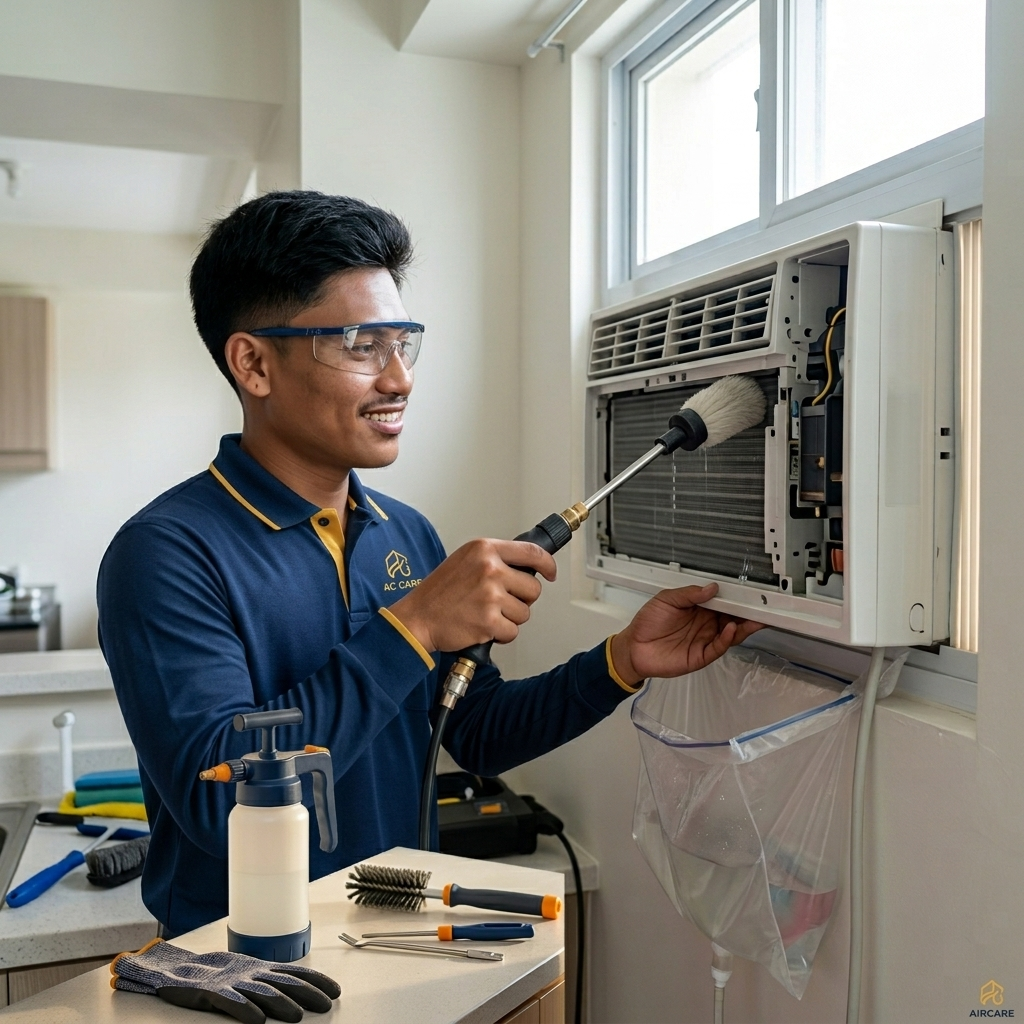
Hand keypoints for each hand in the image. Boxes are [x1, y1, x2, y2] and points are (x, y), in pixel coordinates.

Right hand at [390, 539, 556, 651]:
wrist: (417, 618)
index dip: (547, 565)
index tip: (550, 573)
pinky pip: (512, 632)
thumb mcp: (464, 561)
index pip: (532, 552)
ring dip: (509, 619)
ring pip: (524, 612)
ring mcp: (490, 595)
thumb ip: (493, 560)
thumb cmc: (438, 593)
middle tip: (500, 603)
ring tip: (484, 614)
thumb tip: (525, 568)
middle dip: (522, 600)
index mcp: (484, 549)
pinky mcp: (489, 621)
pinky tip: (481, 627)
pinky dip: (500, 635)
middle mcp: (489, 568)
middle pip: (533, 588)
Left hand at [610, 583, 762, 686]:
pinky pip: (719, 647)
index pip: (724, 603)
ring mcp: (705, 640)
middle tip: (763, 606)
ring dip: (744, 626)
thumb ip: (689, 594)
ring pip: (731, 633)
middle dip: (749, 613)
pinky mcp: (701, 655)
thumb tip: (712, 588)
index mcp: (700, 609)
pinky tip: (730, 629)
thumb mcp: (667, 599)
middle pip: (734, 618)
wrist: (634, 647)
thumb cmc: (648, 622)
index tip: (751, 593)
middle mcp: (706, 624)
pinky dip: (727, 639)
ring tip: (755, 618)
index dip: (738, 599)